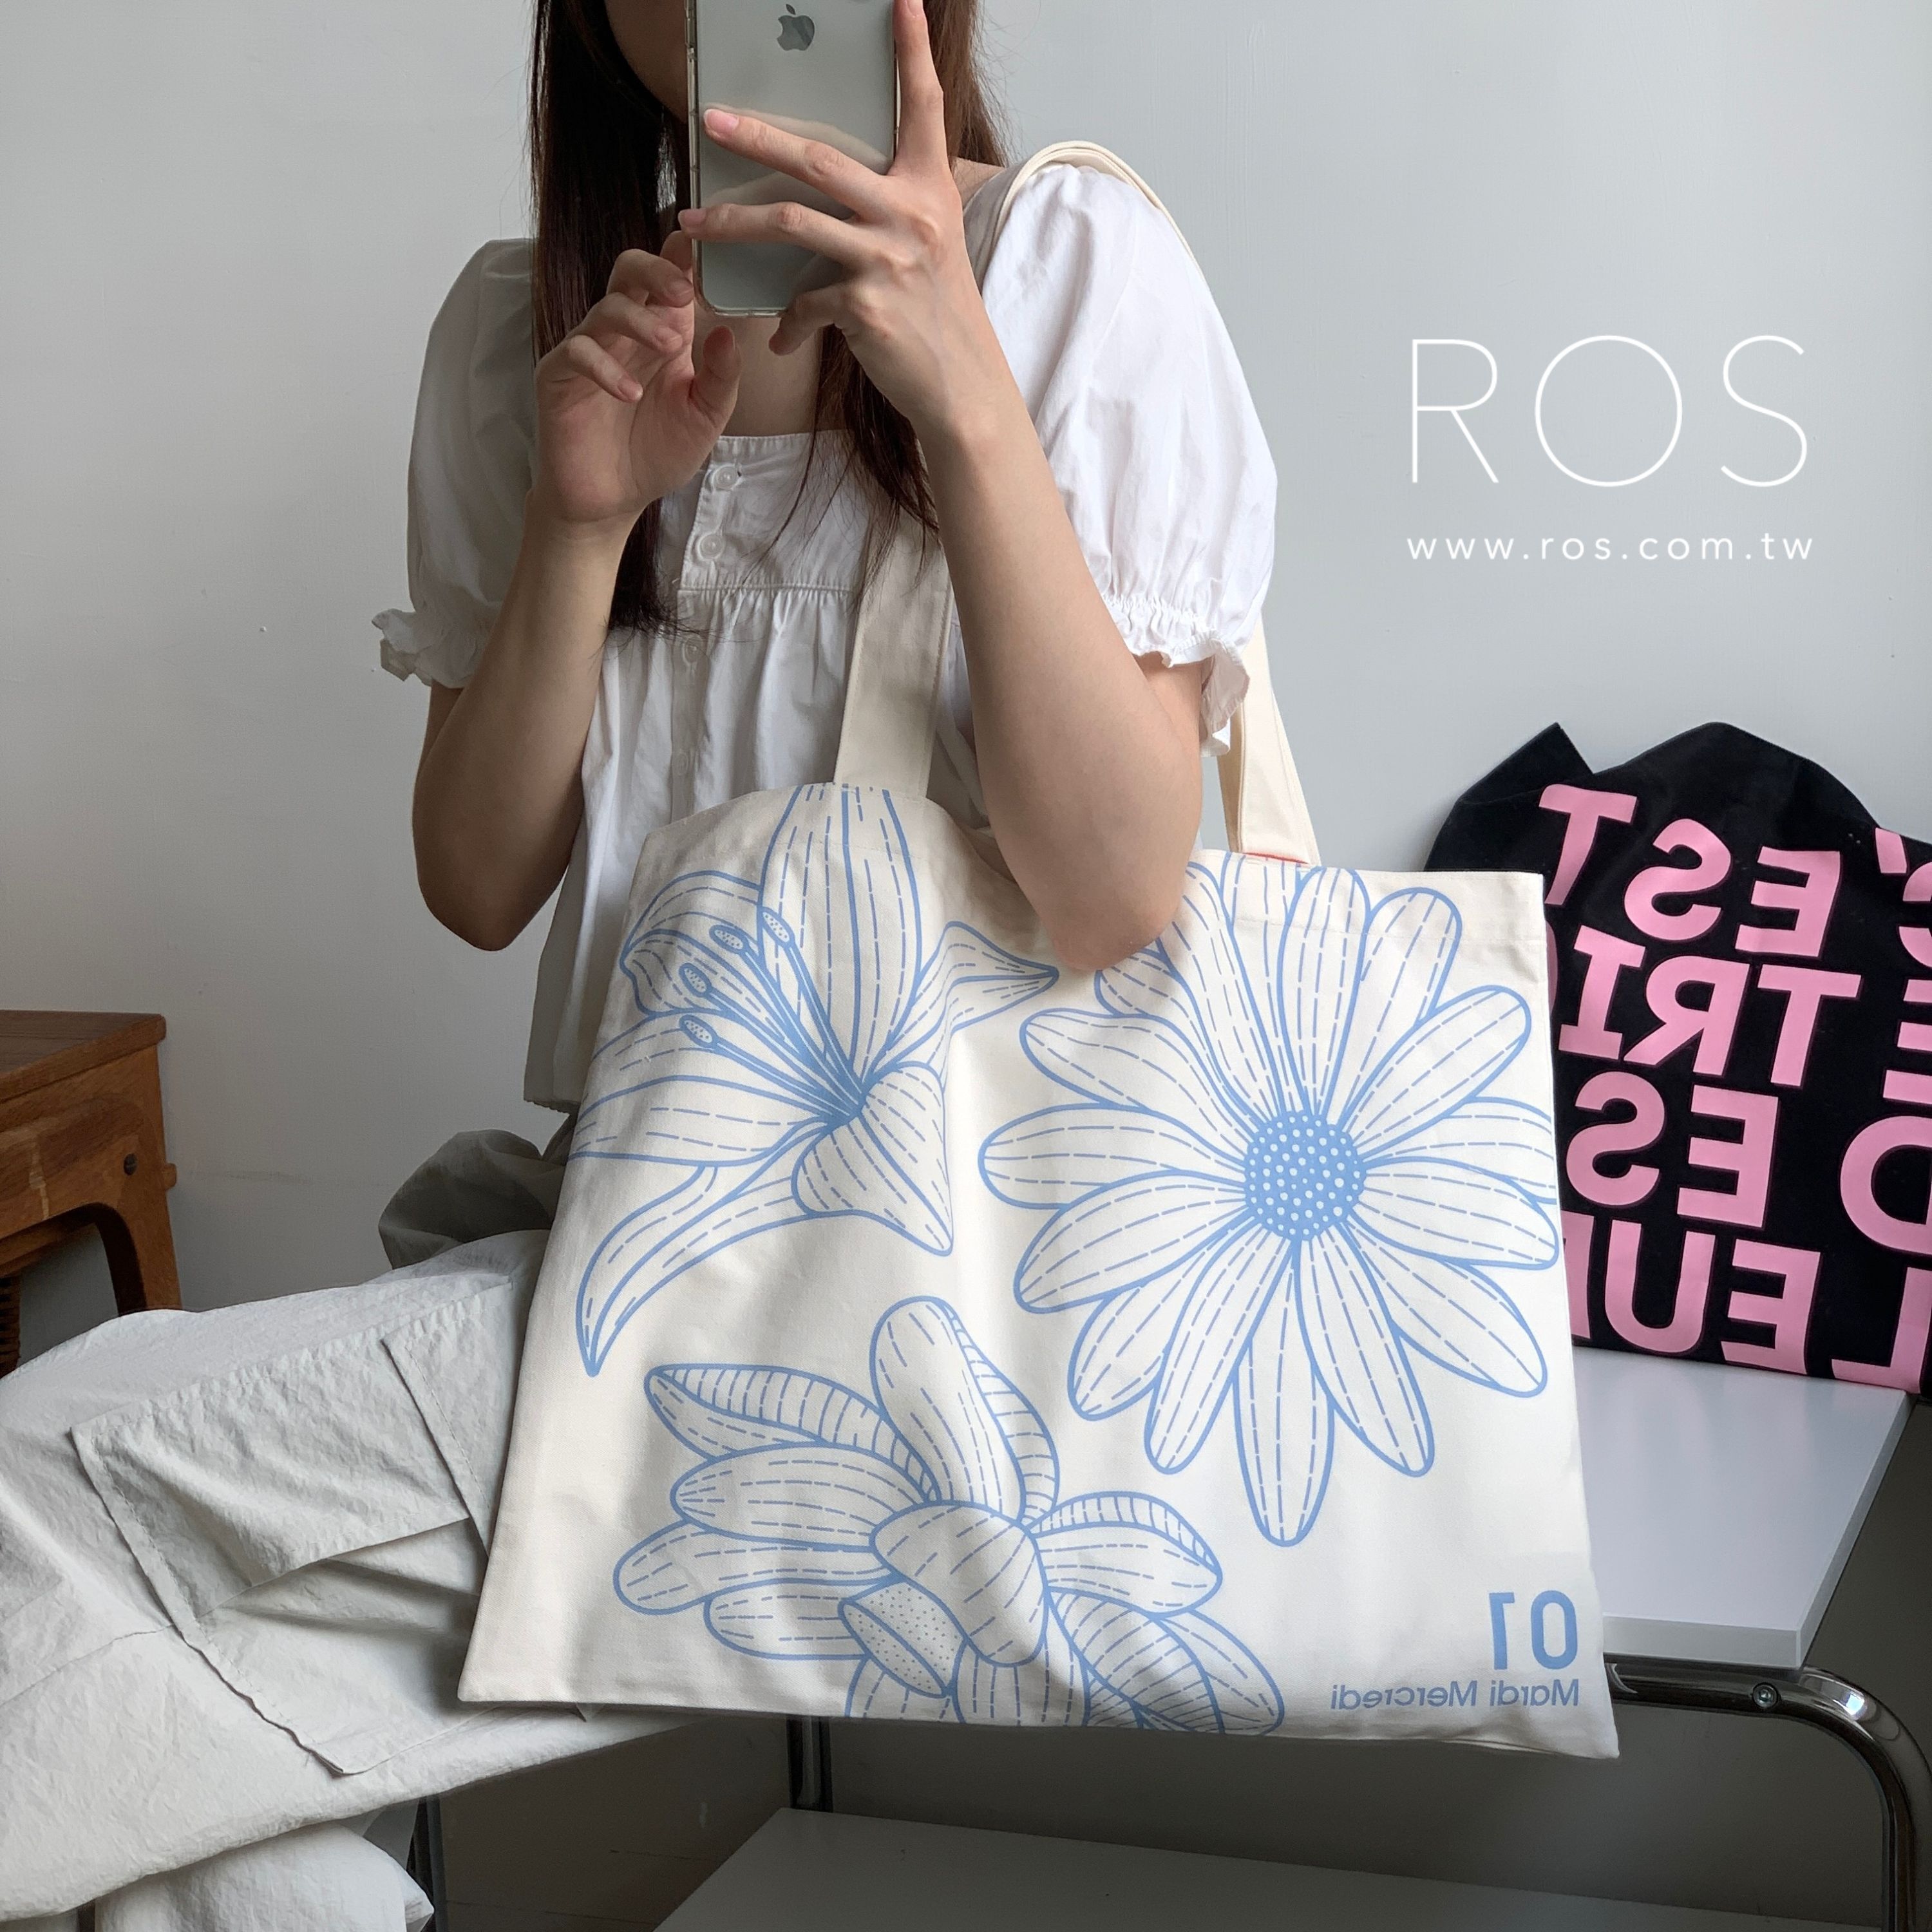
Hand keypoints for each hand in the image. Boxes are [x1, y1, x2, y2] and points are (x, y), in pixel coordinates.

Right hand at [530, 232, 742, 537]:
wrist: (613, 500)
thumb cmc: (657, 452)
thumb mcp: (705, 418)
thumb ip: (721, 379)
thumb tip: (728, 333)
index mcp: (662, 333)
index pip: (669, 279)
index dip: (683, 258)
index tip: (706, 246)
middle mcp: (625, 333)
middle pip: (629, 272)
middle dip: (655, 271)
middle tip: (682, 292)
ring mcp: (590, 350)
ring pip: (607, 308)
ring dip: (640, 321)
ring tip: (668, 348)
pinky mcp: (560, 375)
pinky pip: (578, 353)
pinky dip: (606, 369)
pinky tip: (630, 394)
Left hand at [677, 0, 1005, 446]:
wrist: (962, 386)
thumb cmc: (936, 314)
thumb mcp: (925, 246)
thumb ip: (884, 209)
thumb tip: (818, 194)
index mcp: (929, 188)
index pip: (922, 105)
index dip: (911, 50)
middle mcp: (911, 214)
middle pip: (818, 158)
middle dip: (756, 136)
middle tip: (711, 121)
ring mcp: (888, 258)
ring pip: (791, 223)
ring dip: (732, 224)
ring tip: (693, 225)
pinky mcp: (867, 306)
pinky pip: (804, 301)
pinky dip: (785, 322)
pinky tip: (778, 336)